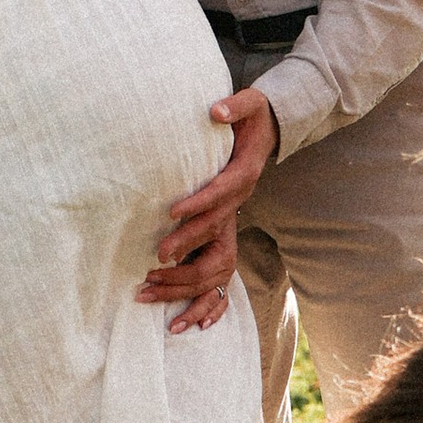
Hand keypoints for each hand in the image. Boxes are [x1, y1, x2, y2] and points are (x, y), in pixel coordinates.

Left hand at [138, 90, 275, 327]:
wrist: (270, 130)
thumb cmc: (254, 116)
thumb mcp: (250, 103)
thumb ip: (234, 105)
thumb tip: (216, 110)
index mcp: (243, 175)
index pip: (220, 193)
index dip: (198, 203)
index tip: (172, 211)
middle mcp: (241, 199)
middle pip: (214, 230)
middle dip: (186, 245)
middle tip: (156, 258)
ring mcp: (236, 216)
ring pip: (215, 254)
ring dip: (186, 274)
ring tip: (152, 287)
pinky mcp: (229, 227)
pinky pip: (221, 271)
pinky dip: (207, 298)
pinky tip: (188, 320)